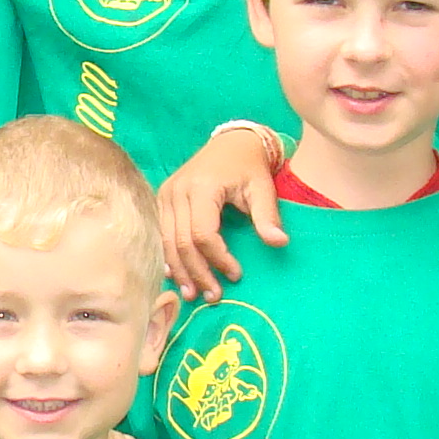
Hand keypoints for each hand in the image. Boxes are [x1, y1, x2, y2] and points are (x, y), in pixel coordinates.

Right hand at [157, 127, 288, 300]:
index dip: (218, 259)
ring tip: (192, 294)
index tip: (236, 274)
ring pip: (166, 242)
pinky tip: (175, 275)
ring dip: (180, 270)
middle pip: (181, 243)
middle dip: (197, 273)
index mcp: (202, 188)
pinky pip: (160, 233)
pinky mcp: (161, 199)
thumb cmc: (248, 166)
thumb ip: (267, 216)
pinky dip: (168, 256)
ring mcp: (165, 195)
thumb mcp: (263, 187)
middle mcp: (177, 191)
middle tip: (213, 296)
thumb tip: (279, 243)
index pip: (203, 234)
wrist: (230, 142)